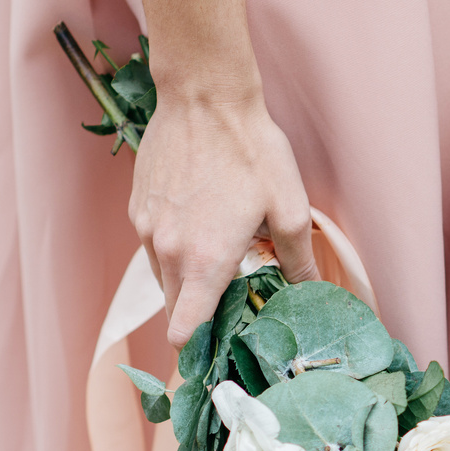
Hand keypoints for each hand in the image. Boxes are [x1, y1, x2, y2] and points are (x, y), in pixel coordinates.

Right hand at [129, 92, 317, 346]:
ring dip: (187, 281)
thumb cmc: (252, 151)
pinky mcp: (137, 207)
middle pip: (175, 309)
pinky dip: (174, 251)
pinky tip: (203, 228)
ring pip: (162, 278)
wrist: (204, 97)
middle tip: (234, 306)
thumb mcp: (290, 208)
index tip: (218, 353)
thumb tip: (312, 292)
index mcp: (203, 261)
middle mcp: (165, 251)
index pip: (184, 331)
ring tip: (222, 263)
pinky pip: (153, 247)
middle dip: (200, 315)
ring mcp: (146, 228)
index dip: (199, 350)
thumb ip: (298, 259)